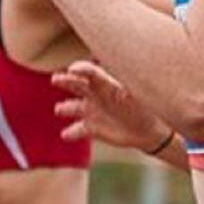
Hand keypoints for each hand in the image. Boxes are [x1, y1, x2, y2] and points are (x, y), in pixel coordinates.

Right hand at [53, 60, 170, 151]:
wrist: (148, 130)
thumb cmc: (146, 108)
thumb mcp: (139, 97)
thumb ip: (129, 91)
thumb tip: (123, 90)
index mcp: (107, 84)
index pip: (91, 72)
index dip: (81, 69)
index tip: (72, 69)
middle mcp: (96, 95)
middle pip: (77, 84)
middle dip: (65, 81)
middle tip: (55, 79)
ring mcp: (92, 111)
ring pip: (73, 106)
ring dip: (65, 107)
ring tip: (59, 109)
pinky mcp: (92, 128)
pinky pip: (77, 130)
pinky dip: (71, 132)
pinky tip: (66, 134)